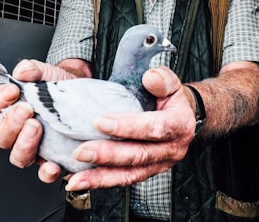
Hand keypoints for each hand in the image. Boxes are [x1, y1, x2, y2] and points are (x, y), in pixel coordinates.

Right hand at [0, 59, 73, 181]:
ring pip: (18, 157)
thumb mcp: (48, 72)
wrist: (84, 96)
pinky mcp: (52, 160)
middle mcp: (19, 132)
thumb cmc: (60, 86)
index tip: (12, 91)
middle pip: (2, 137)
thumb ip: (33, 69)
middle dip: (12, 123)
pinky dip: (47, 171)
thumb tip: (23, 71)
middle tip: (26, 109)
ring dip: (24, 144)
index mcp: (11, 109)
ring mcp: (35, 147)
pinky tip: (53, 164)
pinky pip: (44, 173)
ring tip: (37, 128)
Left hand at [64, 65, 195, 190]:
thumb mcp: (171, 84)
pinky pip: (124, 180)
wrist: (183, 117)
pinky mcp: (147, 172)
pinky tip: (81, 181)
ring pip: (129, 174)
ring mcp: (159, 164)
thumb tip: (151, 77)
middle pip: (138, 155)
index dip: (127, 126)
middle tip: (81, 152)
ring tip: (76, 179)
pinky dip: (101, 182)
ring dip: (100, 177)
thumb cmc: (172, 99)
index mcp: (179, 124)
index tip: (99, 122)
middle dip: (107, 155)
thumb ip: (162, 79)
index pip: (154, 127)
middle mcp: (171, 149)